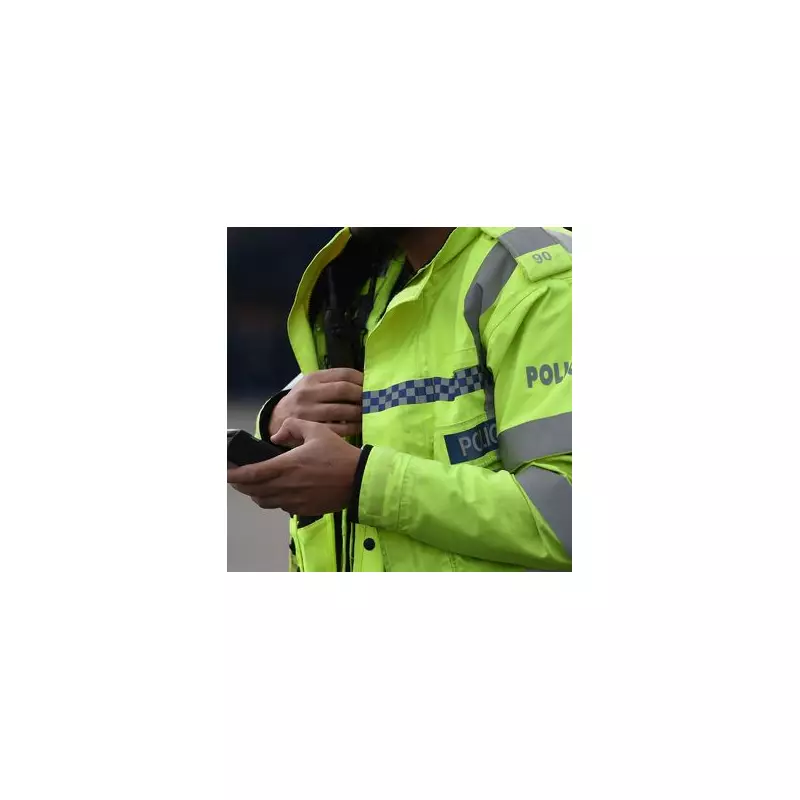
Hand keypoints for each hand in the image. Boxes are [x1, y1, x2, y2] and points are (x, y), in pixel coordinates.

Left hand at [228, 417, 362, 515]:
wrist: (360, 480)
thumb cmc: (338, 454)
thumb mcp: (316, 430)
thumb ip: (292, 427)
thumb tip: (276, 436)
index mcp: (286, 466)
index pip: (251, 474)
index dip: (233, 475)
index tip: (224, 472)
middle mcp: (286, 487)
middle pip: (253, 491)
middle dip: (240, 484)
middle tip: (235, 477)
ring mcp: (294, 501)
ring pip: (264, 501)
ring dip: (255, 493)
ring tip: (254, 484)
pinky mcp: (304, 509)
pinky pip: (281, 507)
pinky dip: (273, 499)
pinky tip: (278, 490)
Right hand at [269, 369, 363, 438]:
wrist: (276, 421)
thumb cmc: (302, 401)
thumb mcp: (311, 385)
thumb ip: (332, 382)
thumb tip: (364, 382)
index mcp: (312, 378)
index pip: (343, 374)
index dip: (361, 379)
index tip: (371, 385)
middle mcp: (308, 393)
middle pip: (344, 390)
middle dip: (363, 395)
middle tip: (373, 400)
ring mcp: (308, 412)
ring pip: (343, 411)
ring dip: (360, 413)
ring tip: (369, 413)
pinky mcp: (311, 430)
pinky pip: (339, 429)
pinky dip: (353, 428)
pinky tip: (360, 426)